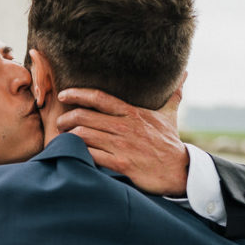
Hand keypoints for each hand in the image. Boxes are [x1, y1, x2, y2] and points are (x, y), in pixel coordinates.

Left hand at [56, 86, 187, 196]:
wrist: (180, 171)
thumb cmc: (170, 143)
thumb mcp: (170, 116)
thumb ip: (172, 95)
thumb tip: (184, 73)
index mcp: (132, 113)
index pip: (99, 98)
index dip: (77, 93)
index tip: (63, 94)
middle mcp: (124, 127)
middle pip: (84, 116)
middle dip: (65, 118)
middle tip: (59, 123)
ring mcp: (121, 146)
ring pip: (83, 135)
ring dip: (68, 136)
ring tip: (63, 138)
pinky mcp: (120, 164)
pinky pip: (91, 156)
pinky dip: (78, 153)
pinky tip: (73, 154)